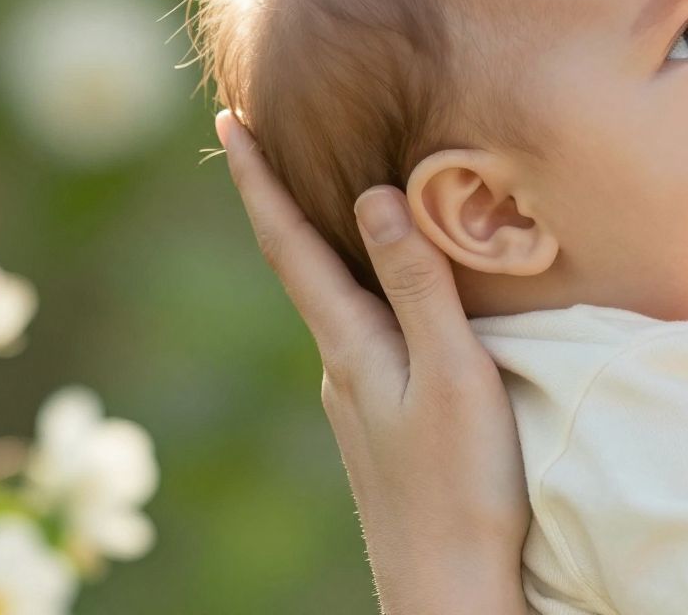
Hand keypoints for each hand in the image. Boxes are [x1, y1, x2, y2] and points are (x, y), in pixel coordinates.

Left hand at [217, 111, 528, 614]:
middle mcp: (340, 367)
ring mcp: (359, 399)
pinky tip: (385, 292)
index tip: (227, 121)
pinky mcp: (385, 423)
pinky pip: (364, 332)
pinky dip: (361, 288)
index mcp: (348, 347)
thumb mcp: (451, 372)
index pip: (292, 245)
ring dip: (321, 243)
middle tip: (261, 137)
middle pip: (303, 266)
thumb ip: (417, 285)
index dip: (259, 181)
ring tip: (321, 194)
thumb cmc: (460, 485)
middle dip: (282, 200)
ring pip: (334, 300)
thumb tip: (372, 196)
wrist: (449, 591)